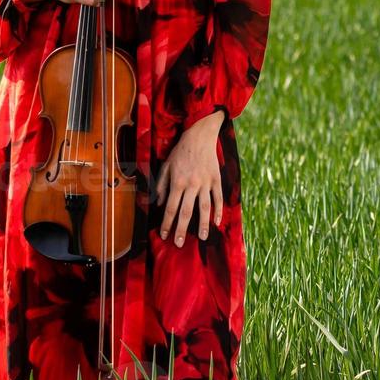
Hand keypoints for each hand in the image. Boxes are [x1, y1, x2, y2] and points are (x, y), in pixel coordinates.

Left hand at [153, 111, 223, 246]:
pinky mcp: (216, 179)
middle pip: (186, 212)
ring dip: (203, 225)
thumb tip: (160, 204)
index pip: (170, 208)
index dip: (167, 223)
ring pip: (204, 208)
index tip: (165, 235)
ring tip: (202, 238)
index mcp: (177, 182)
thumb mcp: (166, 166)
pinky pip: (218, 198)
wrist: (199, 136)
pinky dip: (219, 211)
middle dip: (182, 229)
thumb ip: (162, 185)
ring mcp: (205, 183)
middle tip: (179, 244)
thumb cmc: (180, 152)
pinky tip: (217, 222)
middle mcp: (191, 184)